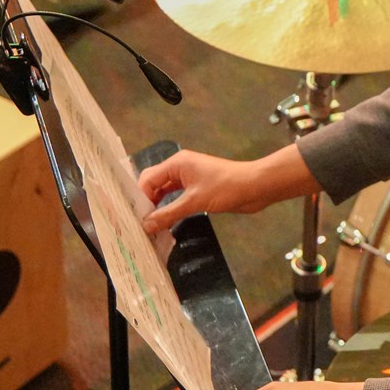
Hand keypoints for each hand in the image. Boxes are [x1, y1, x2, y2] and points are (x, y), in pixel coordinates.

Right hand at [137, 145, 316, 233]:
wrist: (256, 187)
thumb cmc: (227, 188)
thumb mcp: (195, 202)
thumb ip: (168, 213)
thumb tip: (146, 225)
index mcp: (177, 164)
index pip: (148, 179)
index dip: (139, 197)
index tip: (133, 217)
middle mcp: (180, 169)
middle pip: (154, 185)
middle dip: (146, 202)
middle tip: (137, 223)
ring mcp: (189, 179)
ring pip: (165, 193)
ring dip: (157, 207)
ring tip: (147, 226)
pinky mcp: (198, 190)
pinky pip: (177, 198)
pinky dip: (170, 209)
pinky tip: (164, 222)